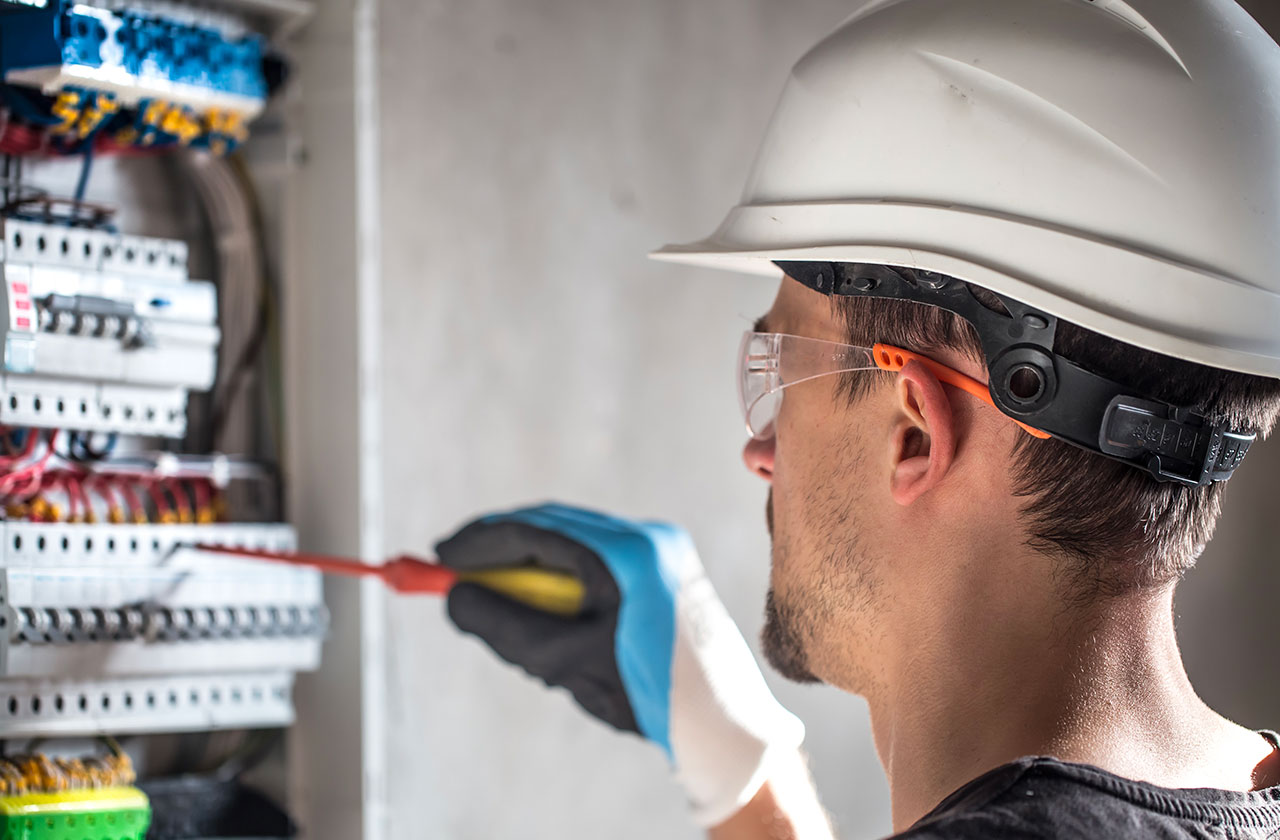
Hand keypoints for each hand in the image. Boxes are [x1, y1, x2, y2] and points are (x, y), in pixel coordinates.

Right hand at [437, 503, 804, 826]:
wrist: (725, 720)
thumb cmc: (650, 694)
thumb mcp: (565, 663)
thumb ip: (504, 626)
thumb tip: (455, 598)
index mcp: (632, 554)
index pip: (538, 531)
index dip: (482, 542)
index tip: (441, 556)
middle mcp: (651, 537)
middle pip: (556, 527)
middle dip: (500, 548)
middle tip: (452, 567)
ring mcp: (663, 548)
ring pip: (576, 541)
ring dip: (528, 562)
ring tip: (487, 591)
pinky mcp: (666, 565)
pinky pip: (599, 557)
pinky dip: (561, 573)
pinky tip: (537, 602)